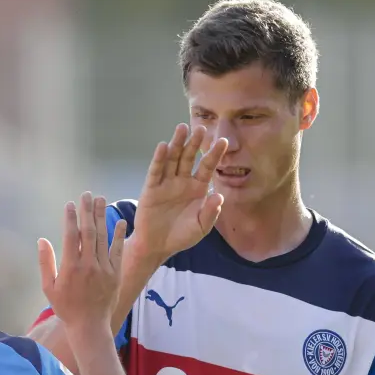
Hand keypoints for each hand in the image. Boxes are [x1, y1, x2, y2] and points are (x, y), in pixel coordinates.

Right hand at [37, 192, 125, 341]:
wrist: (89, 326)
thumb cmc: (65, 308)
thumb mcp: (48, 287)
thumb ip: (45, 263)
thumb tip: (42, 240)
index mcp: (70, 267)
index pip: (71, 236)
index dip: (70, 218)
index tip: (70, 204)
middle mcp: (88, 265)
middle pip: (88, 231)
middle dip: (87, 211)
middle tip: (86, 194)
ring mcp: (104, 268)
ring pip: (102, 237)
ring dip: (101, 217)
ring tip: (100, 200)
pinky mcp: (116, 274)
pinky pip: (118, 251)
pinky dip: (119, 236)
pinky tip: (120, 221)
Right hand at [132, 124, 227, 260]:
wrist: (157, 246)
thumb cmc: (181, 236)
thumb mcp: (201, 227)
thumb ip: (210, 212)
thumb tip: (219, 196)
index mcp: (197, 188)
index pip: (207, 167)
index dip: (214, 154)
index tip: (223, 141)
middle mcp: (182, 182)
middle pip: (189, 158)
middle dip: (195, 143)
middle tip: (202, 128)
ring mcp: (166, 183)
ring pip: (172, 159)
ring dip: (177, 144)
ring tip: (182, 128)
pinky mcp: (151, 189)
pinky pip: (156, 171)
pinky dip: (159, 159)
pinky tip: (163, 146)